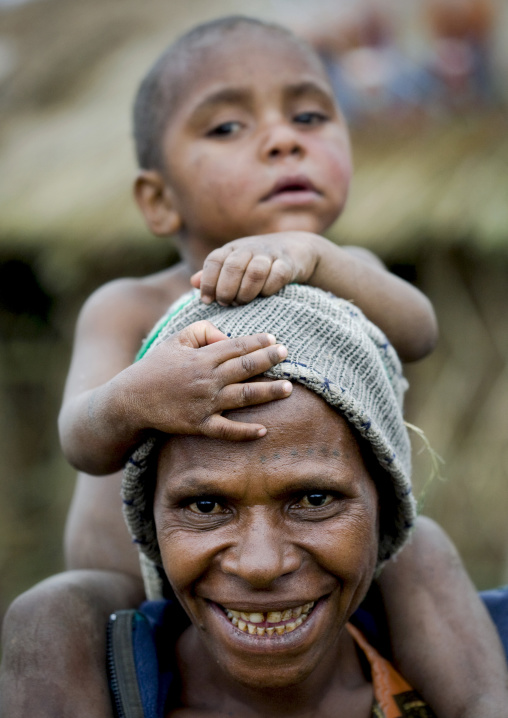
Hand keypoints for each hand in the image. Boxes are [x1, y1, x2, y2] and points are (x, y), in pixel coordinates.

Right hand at [129, 320, 292, 440]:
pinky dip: (244, 432)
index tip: (275, 339)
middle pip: (245, 368)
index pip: (237, 346)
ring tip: (288, 388)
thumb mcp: (175, 341)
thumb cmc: (155, 367)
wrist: (131, 400)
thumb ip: (203, 331)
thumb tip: (228, 337)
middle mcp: (206, 380)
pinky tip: (263, 430)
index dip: (258, 342)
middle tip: (288, 354)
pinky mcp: (199, 425)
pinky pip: (226, 430)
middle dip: (269, 360)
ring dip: (268, 392)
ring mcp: (204, 404)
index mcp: (201, 358)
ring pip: (243, 397)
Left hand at [190, 232, 321, 305]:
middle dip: (226, 289)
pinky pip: (277, 276)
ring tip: (243, 301)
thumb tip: (194, 282)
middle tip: (227, 303)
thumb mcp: (234, 265)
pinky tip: (264, 295)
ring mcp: (269, 254)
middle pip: (233, 267)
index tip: (207, 300)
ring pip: (255, 272)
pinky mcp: (288, 263)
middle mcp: (249, 248)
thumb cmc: (257, 262)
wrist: (295, 249)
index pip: (214, 260)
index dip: (208, 282)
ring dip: (246, 291)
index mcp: (232, 249)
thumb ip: (214, 274)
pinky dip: (268, 289)